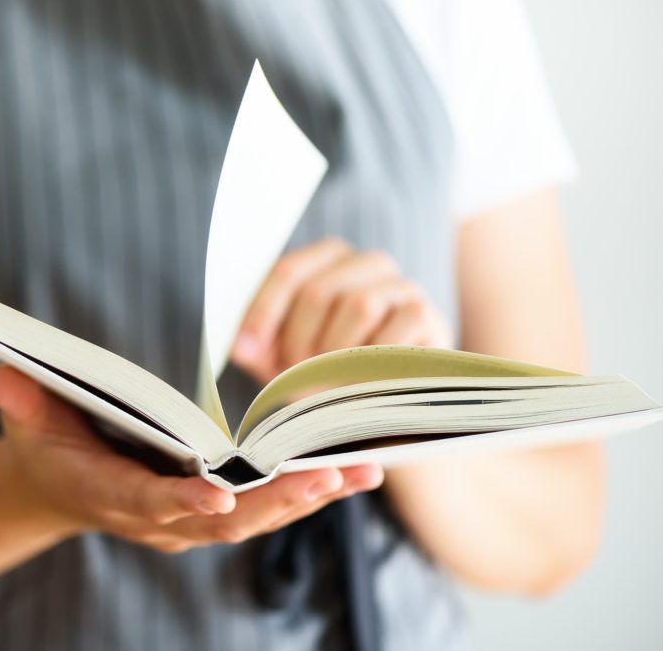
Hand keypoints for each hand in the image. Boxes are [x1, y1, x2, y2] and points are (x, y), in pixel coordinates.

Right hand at [0, 365, 382, 552]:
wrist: (58, 483)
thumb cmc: (47, 442)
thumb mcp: (27, 418)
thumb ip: (24, 402)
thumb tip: (2, 374)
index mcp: (108, 492)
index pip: (147, 501)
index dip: (181, 501)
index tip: (219, 494)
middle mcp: (156, 517)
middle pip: (222, 519)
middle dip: (275, 501)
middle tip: (326, 475)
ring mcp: (187, 520)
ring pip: (254, 518)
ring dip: (306, 498)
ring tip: (360, 470)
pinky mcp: (212, 511)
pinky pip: (265, 507)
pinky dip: (308, 491)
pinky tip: (354, 470)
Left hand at [232, 237, 453, 384]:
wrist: (386, 405)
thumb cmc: (327, 374)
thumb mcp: (283, 359)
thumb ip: (258, 345)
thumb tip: (236, 345)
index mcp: (328, 259)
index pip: (288, 271)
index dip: (262, 312)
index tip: (245, 349)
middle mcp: (368, 263)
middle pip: (318, 290)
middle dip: (298, 340)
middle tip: (294, 375)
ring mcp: (402, 286)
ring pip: (358, 305)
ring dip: (335, 353)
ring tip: (328, 381)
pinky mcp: (426, 314)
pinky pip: (395, 327)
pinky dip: (373, 360)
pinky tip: (365, 380)